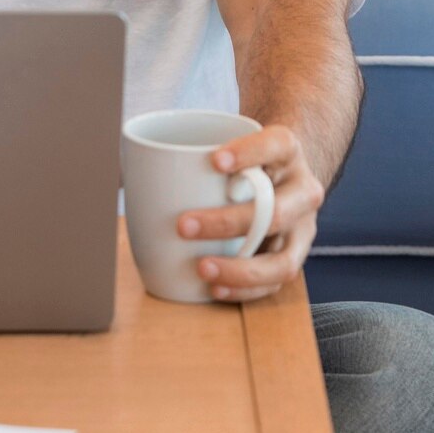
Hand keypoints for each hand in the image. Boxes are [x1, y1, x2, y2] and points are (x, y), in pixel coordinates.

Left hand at [175, 122, 324, 303]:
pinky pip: (274, 282)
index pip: (277, 145)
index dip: (249, 152)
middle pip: (277, 210)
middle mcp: (302, 190)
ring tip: (202, 267)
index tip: (213, 161)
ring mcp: (302, 229)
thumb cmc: (243, 160)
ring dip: (240, 269)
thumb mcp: (232, 143)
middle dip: (228, 222)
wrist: (279, 173)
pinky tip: (214, 286)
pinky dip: (244, 289)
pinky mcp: (293, 257)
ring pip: (283, 259)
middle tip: (184, 224)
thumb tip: (131, 170)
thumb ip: (197, 155)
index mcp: (287, 151)